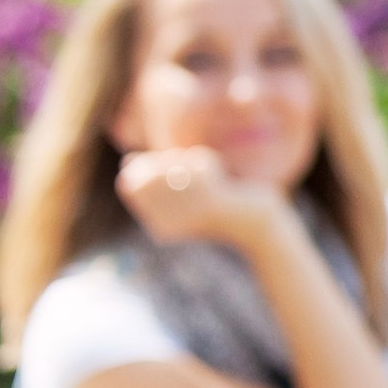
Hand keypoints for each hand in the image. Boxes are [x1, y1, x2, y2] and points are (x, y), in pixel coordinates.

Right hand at [116, 146, 280, 246]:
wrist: (258, 226)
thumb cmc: (218, 206)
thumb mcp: (184, 193)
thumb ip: (157, 178)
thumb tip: (130, 162)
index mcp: (160, 228)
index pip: (129, 185)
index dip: (140, 167)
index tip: (166, 166)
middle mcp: (171, 226)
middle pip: (148, 175)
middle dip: (164, 161)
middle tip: (184, 162)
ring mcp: (191, 215)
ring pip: (173, 168)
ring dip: (185, 159)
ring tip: (197, 164)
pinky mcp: (215, 204)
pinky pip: (197, 166)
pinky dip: (204, 160)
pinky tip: (214, 168)